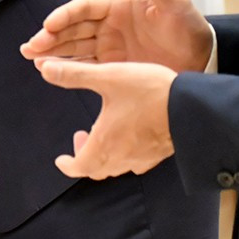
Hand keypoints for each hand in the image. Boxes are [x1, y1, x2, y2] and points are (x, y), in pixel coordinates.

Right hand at [21, 0, 213, 71]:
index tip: (49, 24)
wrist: (204, 59)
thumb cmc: (190, 28)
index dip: (65, 15)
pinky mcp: (112, 65)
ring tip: (32, 57)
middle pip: (72, 28)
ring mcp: (108, 45)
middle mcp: (108, 24)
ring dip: (52, 51)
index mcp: (118, 5)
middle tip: (31, 46)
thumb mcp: (175, 4)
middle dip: (50, 36)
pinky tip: (49, 70)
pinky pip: (85, 65)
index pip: (84, 7)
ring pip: (73, 47)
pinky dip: (67, 67)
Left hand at [34, 58, 175, 178]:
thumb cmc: (150, 93)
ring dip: (104, 155)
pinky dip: (125, 154)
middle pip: (96, 169)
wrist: (194, 107)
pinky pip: (137, 162)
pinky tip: (129, 136)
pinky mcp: (160, 154)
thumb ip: (74, 74)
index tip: (61, 159)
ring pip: (117, 167)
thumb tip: (44, 68)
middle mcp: (123, 157)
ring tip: (103, 132)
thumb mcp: (108, 77)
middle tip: (82, 137)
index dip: (67, 164)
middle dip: (84, 157)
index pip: (79, 167)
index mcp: (105, 144)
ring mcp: (144, 158)